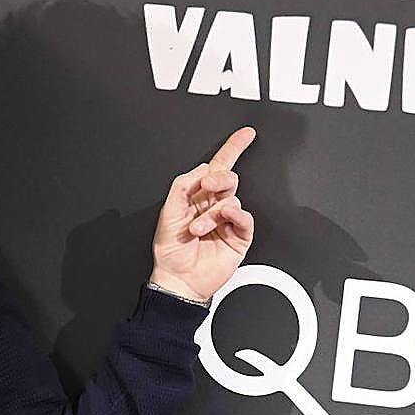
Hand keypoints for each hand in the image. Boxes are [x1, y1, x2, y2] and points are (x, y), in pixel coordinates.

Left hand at [149, 126, 255, 301]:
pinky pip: (244, 218)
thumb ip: (183, 186)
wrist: (178, 279)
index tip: (246, 134)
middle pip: (228, 178)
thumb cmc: (171, 251)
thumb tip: (203, 170)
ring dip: (212, 212)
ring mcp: (227, 221)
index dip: (232, 149)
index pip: (217, 168)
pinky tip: (220, 221)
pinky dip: (234, 216)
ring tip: (197, 228)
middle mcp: (214, 207)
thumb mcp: (168, 212)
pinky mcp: (239, 236)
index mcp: (197, 197)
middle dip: (219, 178)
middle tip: (208, 186)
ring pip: (232, 199)